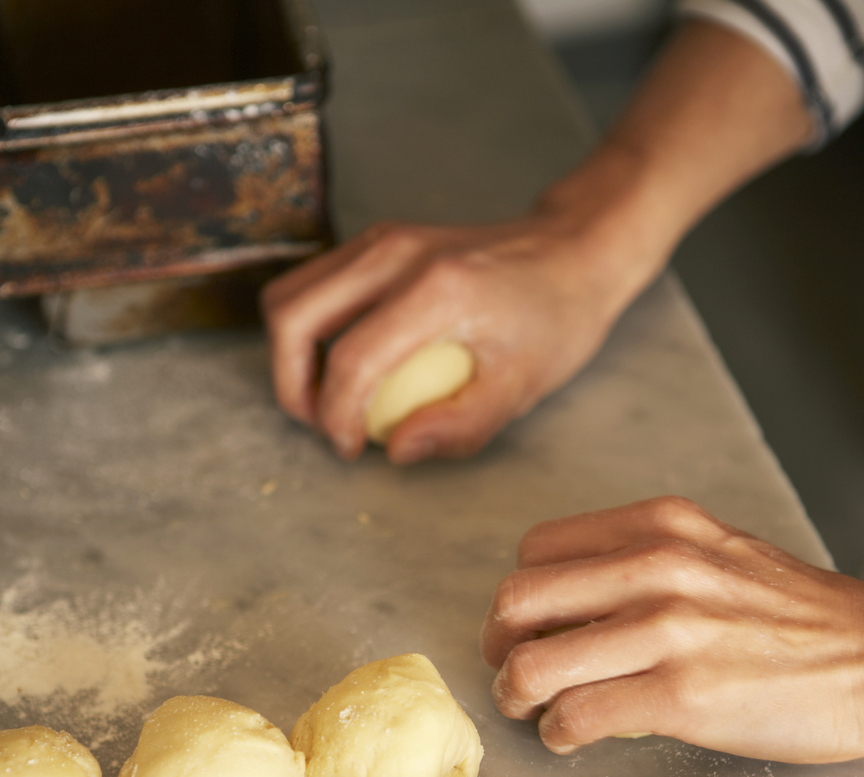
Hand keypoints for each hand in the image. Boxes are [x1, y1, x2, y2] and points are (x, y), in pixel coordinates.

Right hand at [261, 192, 652, 465]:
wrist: (572, 252)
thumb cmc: (556, 318)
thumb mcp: (522, 387)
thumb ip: (460, 425)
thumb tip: (397, 450)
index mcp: (437, 290)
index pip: (351, 360)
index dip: (336, 419)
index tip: (350, 449)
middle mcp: (396, 253)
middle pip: (293, 315)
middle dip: (292, 385)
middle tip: (324, 426)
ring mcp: (381, 240)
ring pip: (290, 295)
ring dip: (293, 357)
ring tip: (327, 401)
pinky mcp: (377, 242)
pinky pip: (315, 286)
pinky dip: (311, 332)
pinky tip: (343, 369)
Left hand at [480, 497, 863, 763]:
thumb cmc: (798, 616)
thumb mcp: (718, 555)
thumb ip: (646, 563)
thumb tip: (573, 604)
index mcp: (660, 527)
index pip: (537, 549)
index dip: (517, 596)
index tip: (524, 627)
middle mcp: (657, 568)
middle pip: (517, 601)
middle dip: (498, 646)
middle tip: (509, 673)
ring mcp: (669, 633)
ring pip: (535, 664)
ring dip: (517, 696)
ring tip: (534, 712)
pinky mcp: (682, 698)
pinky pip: (578, 717)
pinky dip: (560, 733)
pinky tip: (573, 737)